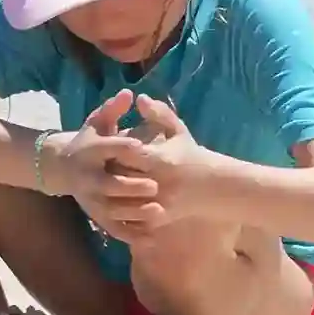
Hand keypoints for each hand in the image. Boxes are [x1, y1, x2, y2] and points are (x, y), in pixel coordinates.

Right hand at [49, 93, 168, 241]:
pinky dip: (130, 233)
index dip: (124, 147)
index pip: (107, 148)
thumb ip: (113, 109)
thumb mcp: (97, 122)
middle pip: (109, 184)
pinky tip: (150, 235)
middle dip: (131, 186)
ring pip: (112, 209)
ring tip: (158, 211)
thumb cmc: (87, 141)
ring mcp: (90, 199)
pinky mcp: (95, 215)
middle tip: (155, 186)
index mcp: (90, 151)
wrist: (60, 167)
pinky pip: (113, 227)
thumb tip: (129, 93)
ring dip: (134, 212)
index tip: (142, 147)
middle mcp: (87, 177)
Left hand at [114, 94, 221, 235]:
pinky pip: (132, 215)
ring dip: (110, 193)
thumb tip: (139, 97)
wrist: (215, 187)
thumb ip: (159, 113)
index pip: (126, 153)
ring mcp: (158, 202)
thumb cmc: (192, 155)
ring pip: (122, 200)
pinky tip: (114, 202)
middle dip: (108, 171)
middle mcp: (158, 182)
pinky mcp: (159, 217)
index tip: (108, 146)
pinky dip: (121, 210)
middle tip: (98, 166)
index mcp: (161, 159)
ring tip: (104, 184)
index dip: (113, 149)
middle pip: (120, 176)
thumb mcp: (179, 131)